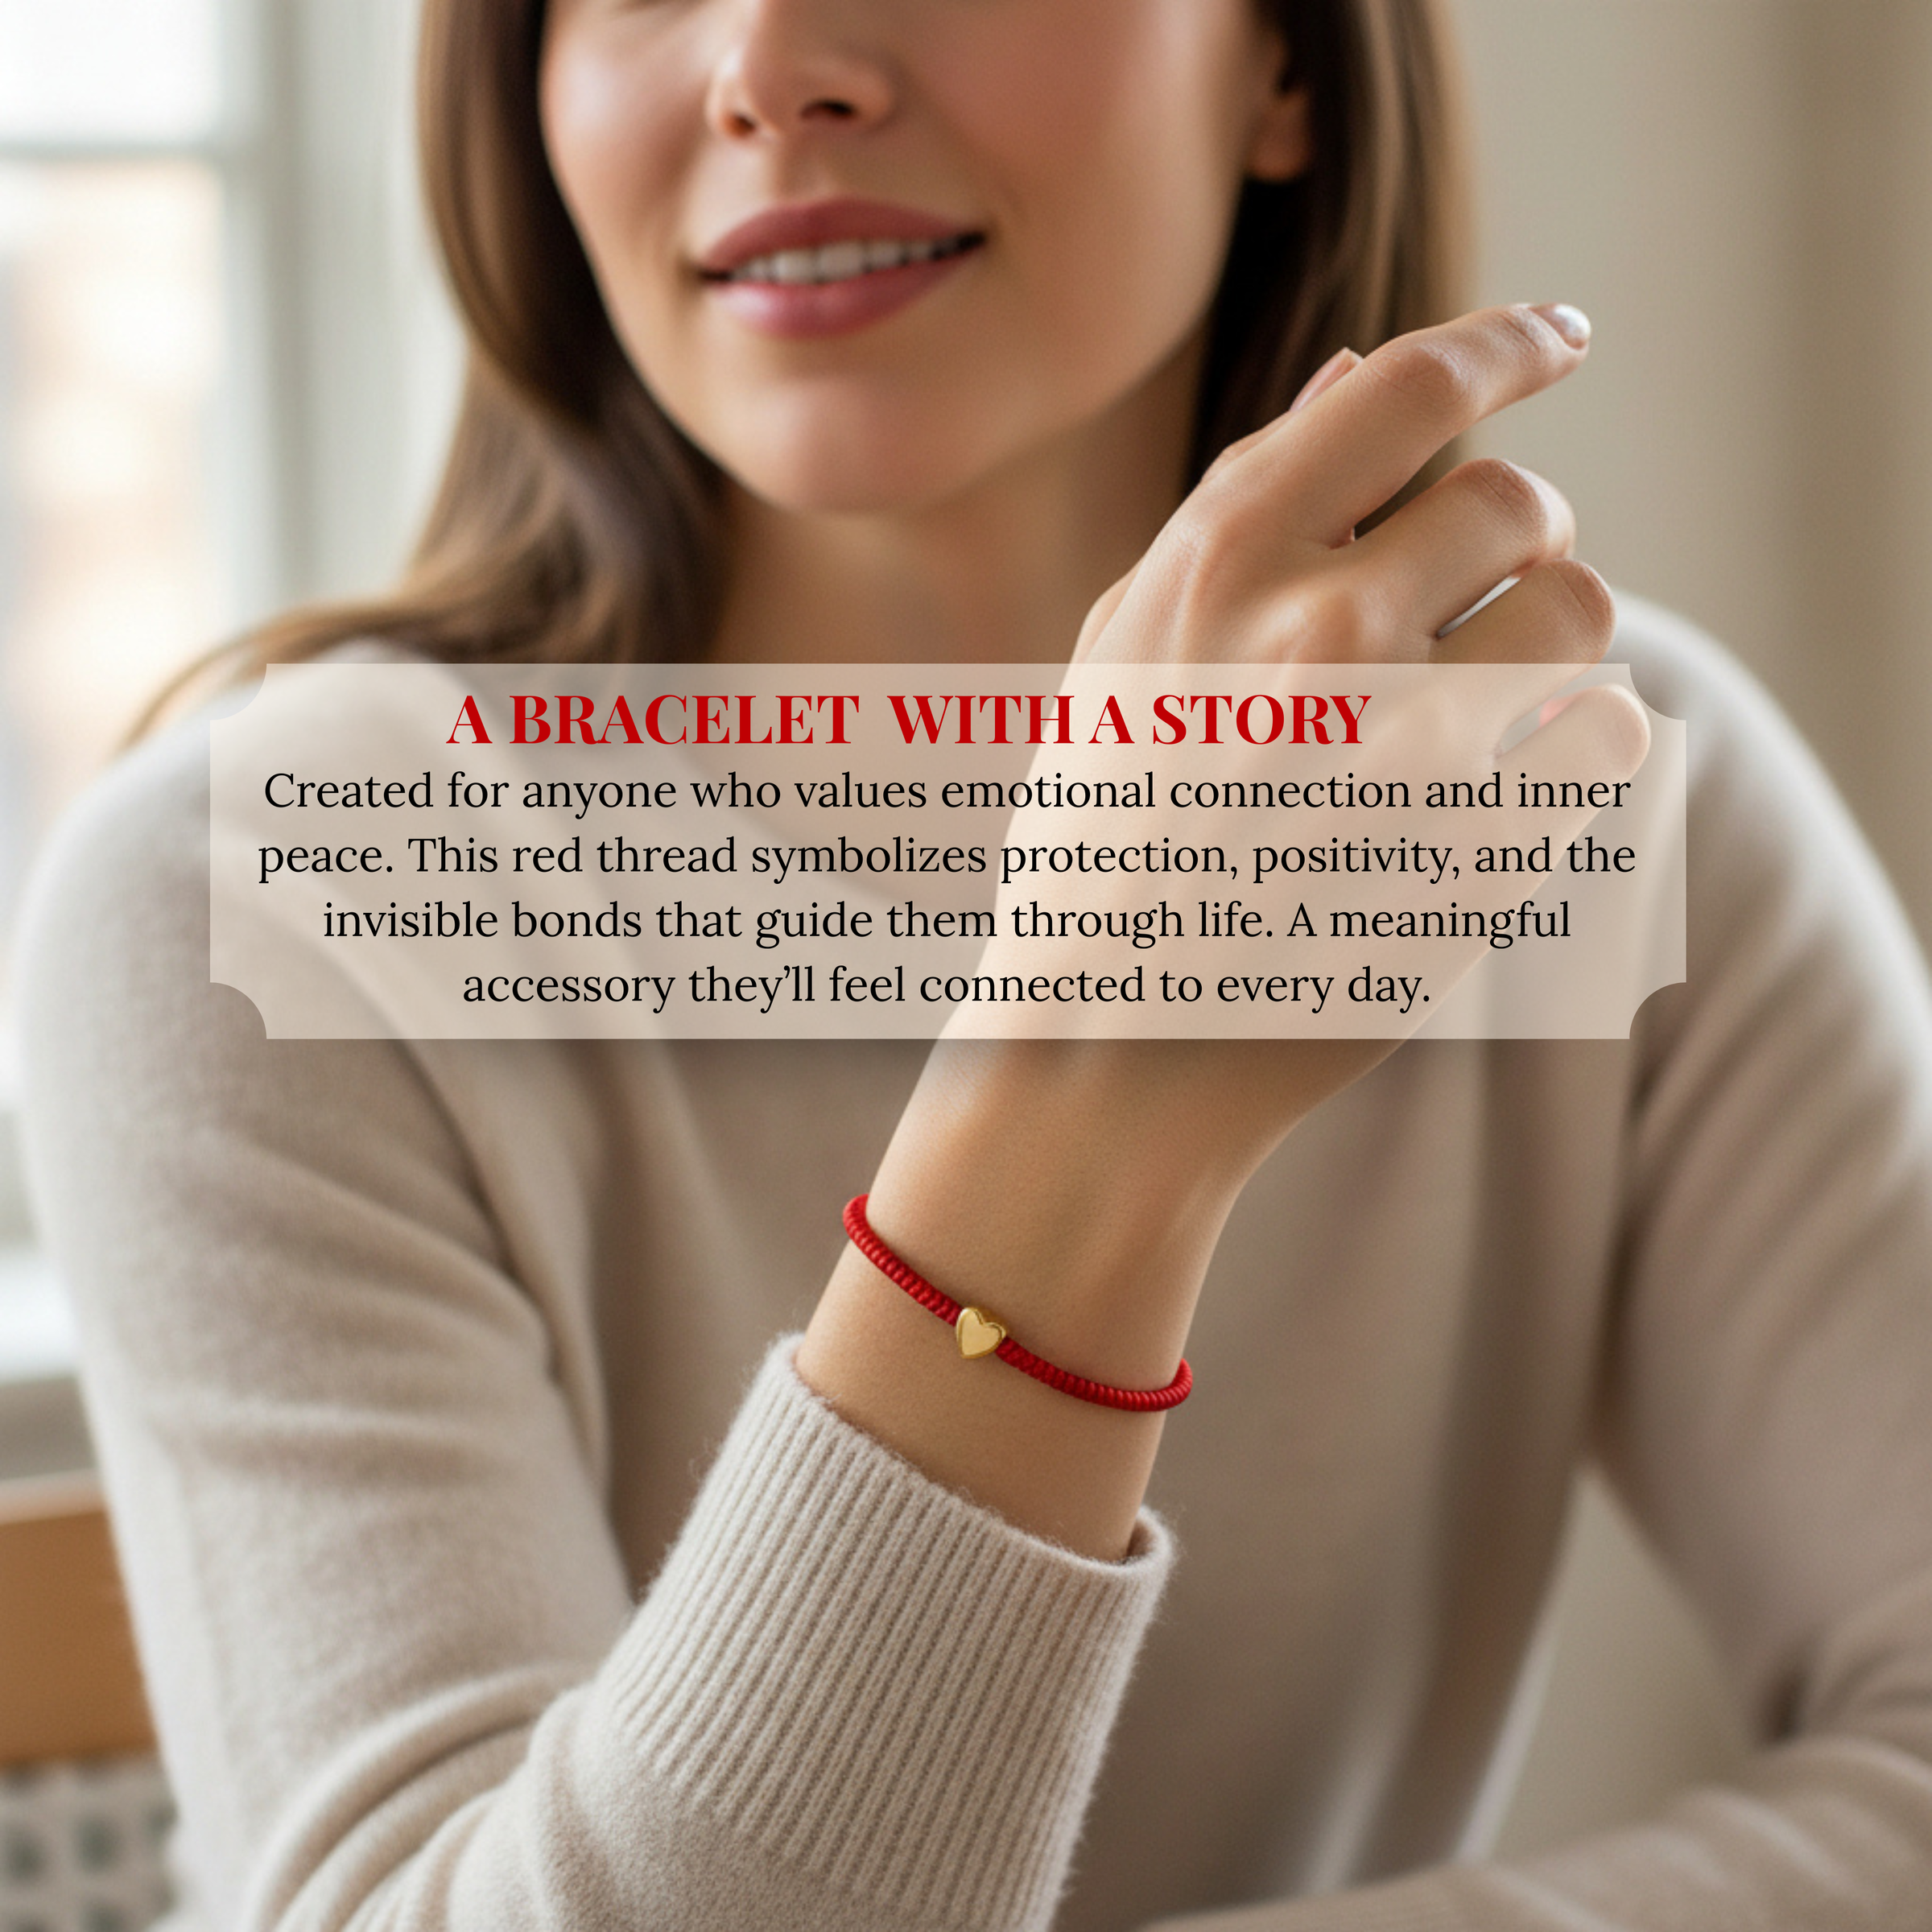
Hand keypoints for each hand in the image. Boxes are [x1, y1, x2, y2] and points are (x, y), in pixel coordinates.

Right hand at [801, 306, 1640, 1557]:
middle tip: (1479, 587)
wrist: (1101, 1054)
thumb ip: (1236, 507)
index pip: (1408, 389)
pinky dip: (1578, 749)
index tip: (1558, 338)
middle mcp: (1313, 638)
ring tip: (1494, 693)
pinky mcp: (1470, 865)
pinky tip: (1511, 779)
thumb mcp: (1125, 655)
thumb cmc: (1097, 848)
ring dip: (1559, 641)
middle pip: (1517, 503)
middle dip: (1518, 534)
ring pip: (1581, 618)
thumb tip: (1361, 366)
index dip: (1507, 343)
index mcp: (1213, 566)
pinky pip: (1597, 750)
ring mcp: (1398, 756)